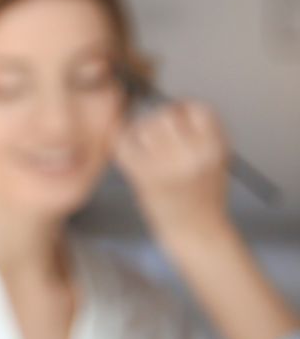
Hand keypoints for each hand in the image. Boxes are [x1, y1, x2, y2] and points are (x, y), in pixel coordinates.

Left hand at [114, 102, 233, 253]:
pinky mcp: (146, 178)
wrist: (198, 233)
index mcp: (215, 146)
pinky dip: (121, 146)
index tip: (174, 115)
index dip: (181, 108)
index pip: (196, 108)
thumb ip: (200, 135)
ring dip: (139, 134)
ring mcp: (170, 165)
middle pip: (166, 115)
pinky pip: (125, 147)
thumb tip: (174, 105)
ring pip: (144, 128)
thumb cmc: (204, 197)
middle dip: (156, 122)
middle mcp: (194, 153)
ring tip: (143, 149)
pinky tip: (127, 153)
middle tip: (154, 138)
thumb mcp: (216, 160)